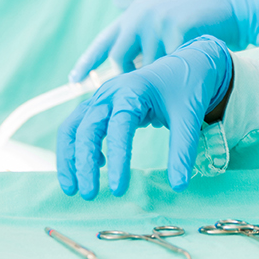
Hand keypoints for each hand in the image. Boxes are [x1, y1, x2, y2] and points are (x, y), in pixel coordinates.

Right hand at [57, 36, 232, 198]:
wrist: (188, 63)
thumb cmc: (187, 88)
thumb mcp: (190, 118)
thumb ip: (182, 151)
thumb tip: (178, 186)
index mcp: (132, 92)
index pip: (118, 129)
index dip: (117, 160)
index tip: (118, 190)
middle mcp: (110, 93)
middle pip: (86, 128)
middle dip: (82, 163)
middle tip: (89, 195)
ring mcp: (101, 98)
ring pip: (73, 127)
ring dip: (69, 157)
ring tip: (72, 188)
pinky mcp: (100, 105)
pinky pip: (78, 126)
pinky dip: (77, 146)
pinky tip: (96, 166)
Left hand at [68, 0, 258, 82]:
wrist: (233, 5)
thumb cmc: (201, 21)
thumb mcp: (166, 26)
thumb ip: (145, 44)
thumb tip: (127, 75)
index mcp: (134, 13)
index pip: (105, 41)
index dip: (87, 62)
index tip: (74, 81)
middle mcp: (140, 14)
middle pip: (119, 58)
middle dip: (129, 80)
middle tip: (140, 94)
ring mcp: (158, 20)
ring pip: (148, 67)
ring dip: (161, 79)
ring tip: (178, 78)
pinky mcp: (177, 29)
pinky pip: (171, 66)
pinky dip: (179, 74)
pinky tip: (192, 72)